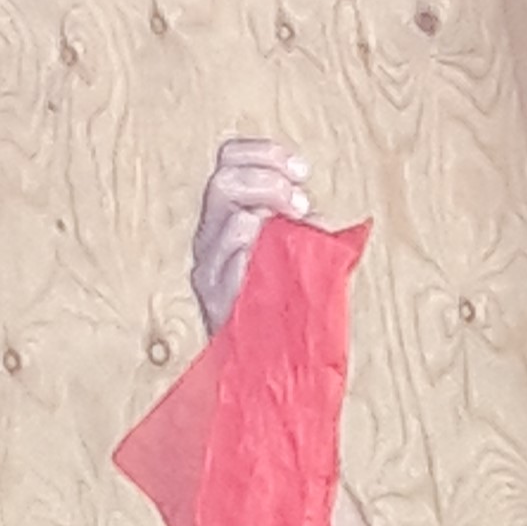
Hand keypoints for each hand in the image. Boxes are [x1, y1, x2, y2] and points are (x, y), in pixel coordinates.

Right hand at [191, 137, 312, 336]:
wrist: (264, 371)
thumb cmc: (284, 312)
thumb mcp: (293, 257)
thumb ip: (300, 229)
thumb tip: (317, 217)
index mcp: (225, 220)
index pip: (228, 162)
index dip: (262, 154)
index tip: (301, 169)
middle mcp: (210, 240)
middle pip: (224, 183)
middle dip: (268, 180)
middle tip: (301, 200)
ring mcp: (210, 270)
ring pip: (231, 219)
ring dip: (270, 212)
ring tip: (299, 226)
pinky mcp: (216, 300)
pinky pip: (234, 264)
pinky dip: (258, 248)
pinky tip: (278, 254)